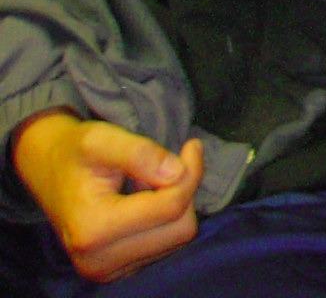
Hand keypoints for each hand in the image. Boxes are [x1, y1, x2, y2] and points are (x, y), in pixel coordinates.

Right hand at [13, 111, 203, 282]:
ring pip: (178, 238)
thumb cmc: (75, 152)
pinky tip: (144, 204)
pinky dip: (166, 220)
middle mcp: (98, 261)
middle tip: (166, 165)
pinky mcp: (118, 271)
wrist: (49, 171)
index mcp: (92, 229)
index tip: (191, 145)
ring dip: (175, 205)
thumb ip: (139, 153)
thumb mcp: (101, 139)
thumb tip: (178, 172)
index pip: (171, 206)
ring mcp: (107, 271)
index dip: (191, 172)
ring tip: (148, 184)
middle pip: (180, 227)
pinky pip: (167, 245)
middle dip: (183, 190)